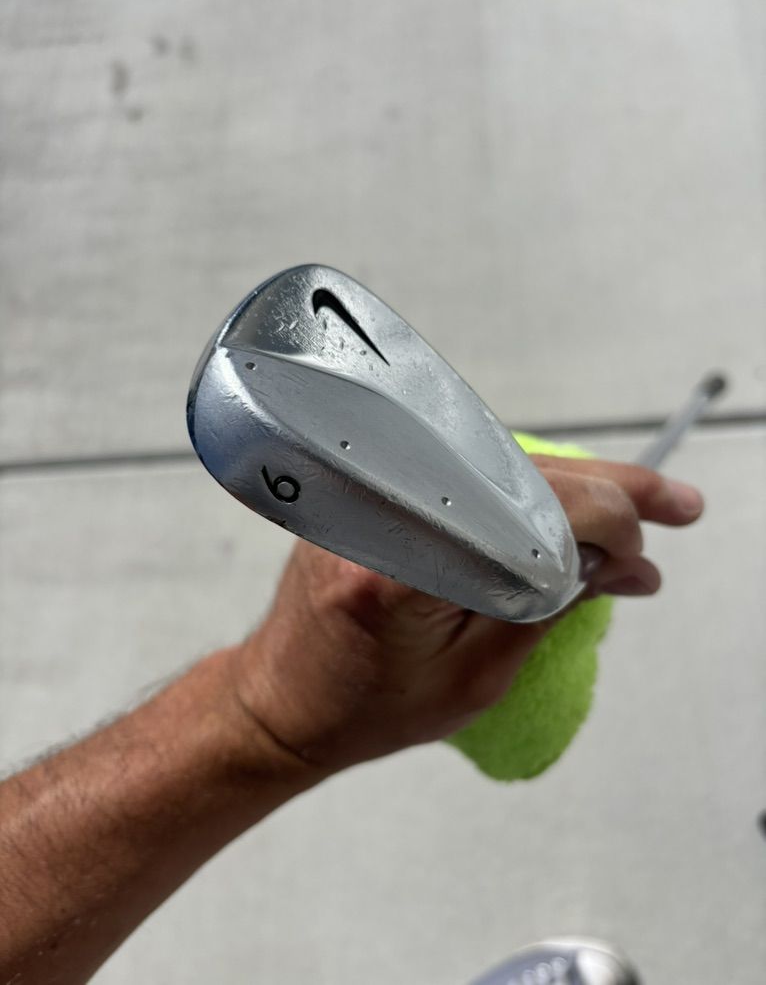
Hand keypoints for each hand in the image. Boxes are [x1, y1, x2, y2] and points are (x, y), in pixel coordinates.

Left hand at [232, 458, 703, 772]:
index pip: (530, 518)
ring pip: (497, 466)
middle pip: (519, 477)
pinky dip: (522, 487)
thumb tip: (621, 566)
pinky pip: (466, 474)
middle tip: (671, 506)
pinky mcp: (373, 489)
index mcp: (401, 568)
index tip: (640, 557)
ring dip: (571, 483)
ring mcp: (369, 492)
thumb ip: (547, 609)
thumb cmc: (365, 708)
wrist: (281, 699)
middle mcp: (379, 511)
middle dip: (607, 491)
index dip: (603, 527)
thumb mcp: (474, 678)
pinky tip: (567, 500)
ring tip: (633, 505)